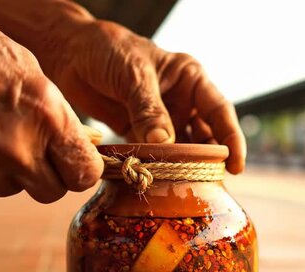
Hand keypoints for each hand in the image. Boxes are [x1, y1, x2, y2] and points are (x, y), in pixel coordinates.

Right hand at [0, 0, 101, 202]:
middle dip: (47, 174)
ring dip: (5, 170)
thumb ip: (55, 117)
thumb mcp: (28, 69)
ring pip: (10, 189)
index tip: (74, 163)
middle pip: (51, 192)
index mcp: (46, 117)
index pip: (84, 174)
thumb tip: (74, 145)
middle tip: (31, 149)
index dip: (80, 169)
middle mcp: (16, 151)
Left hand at [40, 20, 245, 173]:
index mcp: (189, 79)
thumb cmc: (107, 50)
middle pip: (203, 135)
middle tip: (207, 186)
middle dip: (207, 160)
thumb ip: (148, 109)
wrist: (69, 52)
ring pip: (179, 148)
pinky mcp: (137, 131)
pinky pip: (153, 153)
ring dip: (180, 167)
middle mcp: (180, 100)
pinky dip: (155, 166)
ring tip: (181, 188)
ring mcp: (159, 118)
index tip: (235, 166)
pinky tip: (155, 182)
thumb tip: (165, 144)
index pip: (219, 111)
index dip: (231, 139)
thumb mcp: (133, 75)